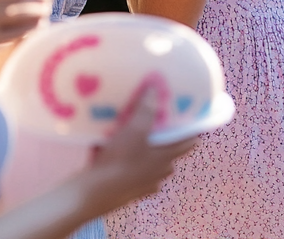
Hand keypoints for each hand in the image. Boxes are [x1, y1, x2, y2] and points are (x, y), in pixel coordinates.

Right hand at [88, 81, 198, 208]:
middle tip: (159, 125)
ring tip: (136, 138)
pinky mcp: (127, 194)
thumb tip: (155, 88)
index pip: (189, 143)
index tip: (192, 119)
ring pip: (151, 166)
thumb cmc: (118, 162)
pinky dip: (129, 167)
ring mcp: (143, 186)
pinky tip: (117, 157)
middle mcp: (158, 174)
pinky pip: (133, 176)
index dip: (192, 130)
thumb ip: (146, 109)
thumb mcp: (134, 130)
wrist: (91, 195)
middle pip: (169, 155)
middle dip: (166, 141)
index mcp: (166, 158)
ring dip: (147, 154)